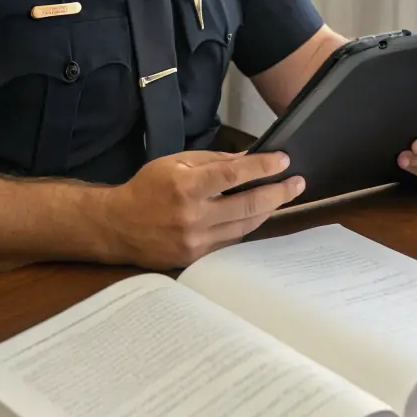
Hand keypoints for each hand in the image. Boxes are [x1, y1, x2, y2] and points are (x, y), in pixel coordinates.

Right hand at [102, 150, 304, 268]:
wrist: (118, 226)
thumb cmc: (147, 187)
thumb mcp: (176, 162)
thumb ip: (214, 161)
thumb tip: (249, 159)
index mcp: (186, 186)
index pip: (233, 175)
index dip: (262, 167)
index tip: (283, 160)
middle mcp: (193, 216)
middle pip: (247, 205)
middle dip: (278, 192)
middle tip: (298, 183)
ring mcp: (195, 241)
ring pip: (244, 226)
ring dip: (268, 210)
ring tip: (284, 196)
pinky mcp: (196, 257)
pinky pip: (231, 241)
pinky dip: (248, 226)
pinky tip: (261, 214)